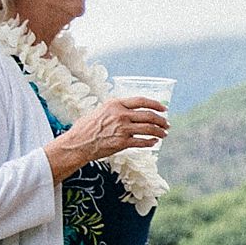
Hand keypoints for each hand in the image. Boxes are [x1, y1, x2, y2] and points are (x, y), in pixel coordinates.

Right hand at [47, 97, 166, 176]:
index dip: (155, 104)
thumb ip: (117, 110)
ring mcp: (123, 129)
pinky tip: (154, 142)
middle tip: (167, 124)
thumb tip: (131, 111)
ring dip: (160, 132)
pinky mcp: (123, 142)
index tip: (164, 109)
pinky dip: (151, 142)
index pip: (141, 101)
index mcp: (115, 104)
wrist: (78, 143)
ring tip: (164, 134)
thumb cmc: (87, 128)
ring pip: (149, 129)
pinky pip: (143, 142)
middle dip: (161, 120)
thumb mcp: (101, 111)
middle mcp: (121, 114)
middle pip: (149, 115)